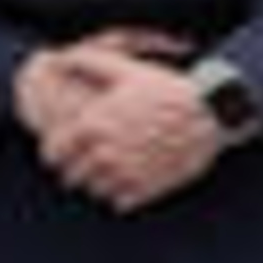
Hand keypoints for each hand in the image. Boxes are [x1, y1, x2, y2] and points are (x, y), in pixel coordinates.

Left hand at [42, 50, 225, 213]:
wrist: (209, 112)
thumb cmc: (167, 89)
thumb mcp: (127, 69)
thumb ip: (90, 63)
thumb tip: (63, 58)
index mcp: (93, 125)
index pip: (52, 154)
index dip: (54, 153)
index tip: (62, 152)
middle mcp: (103, 153)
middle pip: (71, 178)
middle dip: (76, 170)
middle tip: (87, 163)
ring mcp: (124, 174)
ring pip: (94, 192)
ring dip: (98, 184)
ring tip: (110, 172)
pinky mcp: (145, 190)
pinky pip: (118, 204)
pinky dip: (120, 196)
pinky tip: (130, 180)